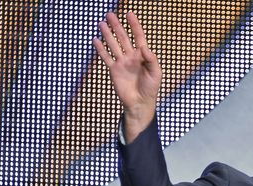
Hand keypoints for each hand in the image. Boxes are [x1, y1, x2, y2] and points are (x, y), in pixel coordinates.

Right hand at [93, 12, 161, 141]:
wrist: (139, 103)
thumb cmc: (151, 89)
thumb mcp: (156, 74)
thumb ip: (152, 60)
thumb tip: (145, 47)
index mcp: (143, 56)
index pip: (138, 37)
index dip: (135, 25)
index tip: (130, 14)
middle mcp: (131, 57)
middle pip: (123, 38)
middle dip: (117, 26)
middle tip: (110, 14)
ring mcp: (122, 63)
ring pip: (113, 45)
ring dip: (108, 34)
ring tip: (102, 23)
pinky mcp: (114, 70)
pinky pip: (106, 57)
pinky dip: (101, 49)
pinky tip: (96, 40)